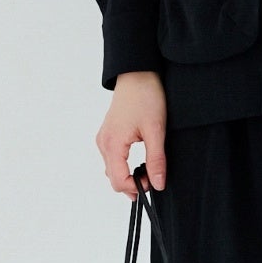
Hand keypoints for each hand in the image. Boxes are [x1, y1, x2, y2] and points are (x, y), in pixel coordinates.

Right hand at [97, 70, 168, 196]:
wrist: (137, 74)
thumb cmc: (146, 97)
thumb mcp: (156, 130)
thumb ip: (156, 160)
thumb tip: (158, 184)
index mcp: (113, 144)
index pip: (118, 181)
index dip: (136, 188)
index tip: (154, 182)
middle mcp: (103, 143)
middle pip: (112, 179)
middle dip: (131, 185)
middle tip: (153, 178)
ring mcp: (103, 138)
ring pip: (111, 170)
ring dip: (126, 176)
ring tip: (147, 169)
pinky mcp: (107, 134)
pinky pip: (111, 159)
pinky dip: (123, 166)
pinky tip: (138, 161)